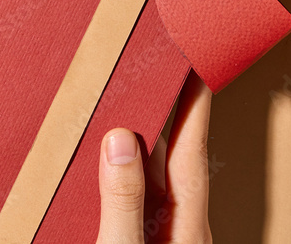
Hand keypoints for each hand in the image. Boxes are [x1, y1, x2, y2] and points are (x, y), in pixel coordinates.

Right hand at [96, 73, 212, 243]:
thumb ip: (123, 200)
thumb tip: (120, 140)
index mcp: (187, 226)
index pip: (192, 151)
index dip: (195, 104)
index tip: (198, 64)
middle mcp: (180, 226)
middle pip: (166, 158)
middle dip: (151, 116)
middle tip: (139, 74)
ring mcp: (163, 235)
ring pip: (145, 178)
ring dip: (126, 147)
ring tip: (105, 113)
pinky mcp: (144, 240)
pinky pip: (130, 200)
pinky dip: (115, 175)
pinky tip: (92, 168)